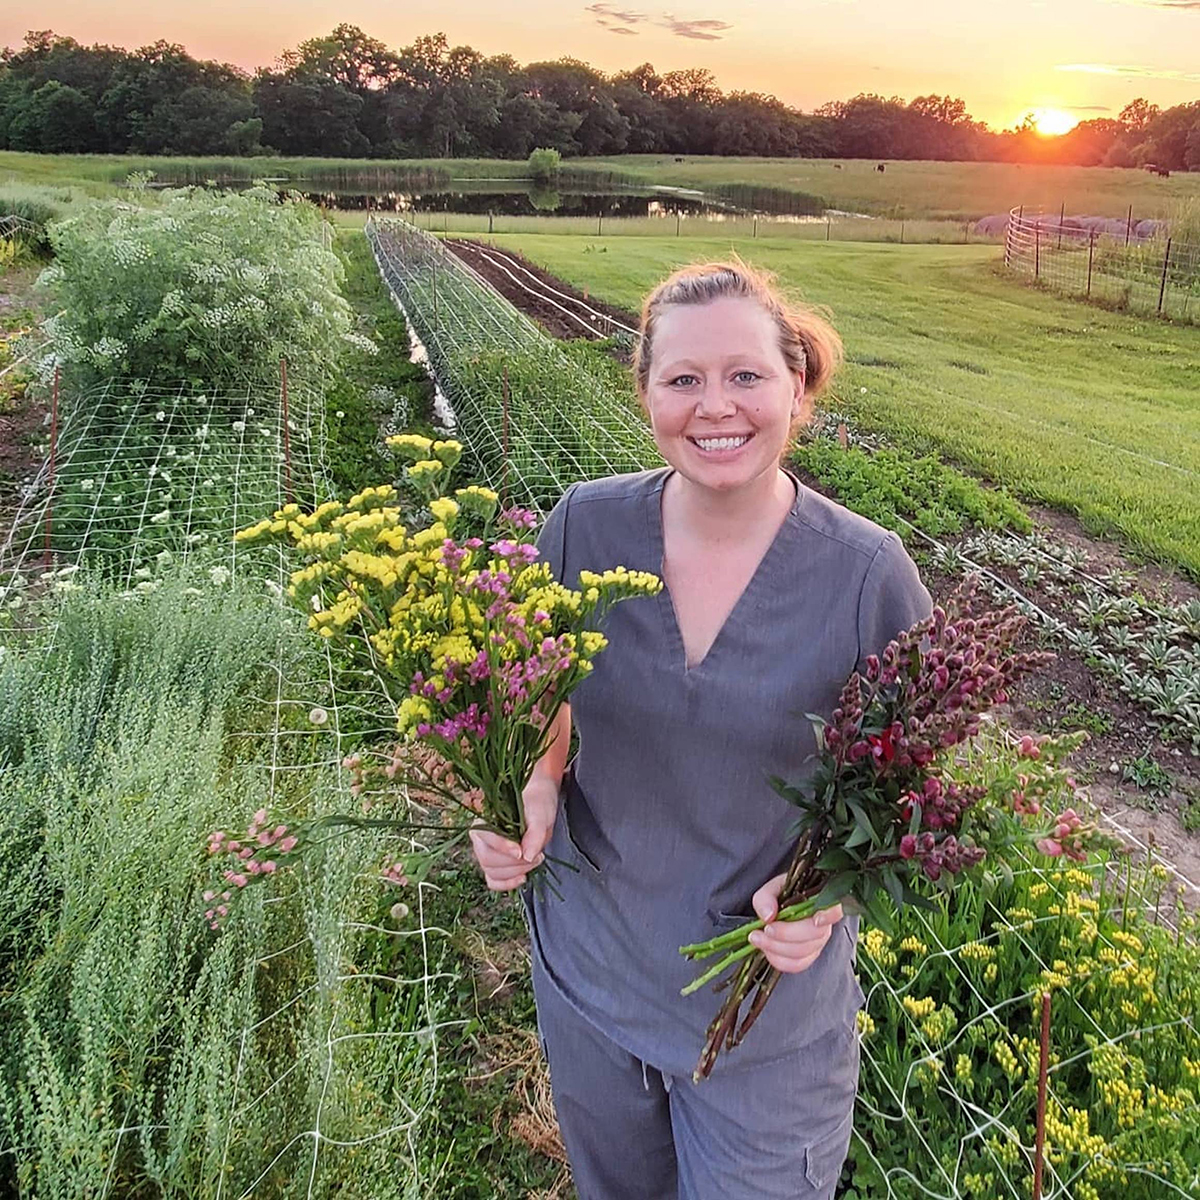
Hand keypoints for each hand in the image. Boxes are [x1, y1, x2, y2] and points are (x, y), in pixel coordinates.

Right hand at [468, 773, 558, 891]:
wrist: (539, 808)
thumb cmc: (537, 806)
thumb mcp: (540, 815)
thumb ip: (534, 833)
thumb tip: (527, 856)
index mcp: (485, 819)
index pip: (485, 837)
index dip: (501, 847)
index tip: (520, 852)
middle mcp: (481, 838)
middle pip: (487, 859)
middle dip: (514, 863)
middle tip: (537, 856)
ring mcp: (486, 853)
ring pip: (491, 872)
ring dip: (515, 872)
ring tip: (536, 860)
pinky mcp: (495, 865)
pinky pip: (493, 882)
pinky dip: (507, 884)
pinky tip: (522, 877)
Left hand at [748, 873, 843, 973]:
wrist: (779, 908)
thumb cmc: (781, 896)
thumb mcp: (771, 889)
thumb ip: (766, 898)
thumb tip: (768, 916)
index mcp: (820, 900)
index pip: (836, 909)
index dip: (830, 916)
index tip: (816, 920)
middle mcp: (824, 923)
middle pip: (815, 935)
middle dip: (785, 934)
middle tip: (764, 929)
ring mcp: (818, 941)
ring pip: (804, 952)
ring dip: (777, 948)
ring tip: (758, 938)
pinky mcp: (809, 956)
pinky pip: (797, 964)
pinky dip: (779, 960)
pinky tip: (766, 950)